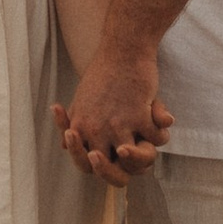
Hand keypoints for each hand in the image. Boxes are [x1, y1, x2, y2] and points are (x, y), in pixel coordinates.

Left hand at [53, 50, 173, 185]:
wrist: (122, 49)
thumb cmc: (103, 73)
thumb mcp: (81, 99)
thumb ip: (74, 124)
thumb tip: (62, 147)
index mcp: (81, 128)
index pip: (84, 165)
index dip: (99, 169)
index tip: (113, 156)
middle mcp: (96, 131)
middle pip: (110, 174)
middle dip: (126, 169)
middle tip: (134, 157)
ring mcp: (118, 125)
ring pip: (137, 161)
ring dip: (146, 153)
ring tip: (149, 141)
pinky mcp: (139, 115)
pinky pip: (156, 139)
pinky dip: (161, 132)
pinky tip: (160, 120)